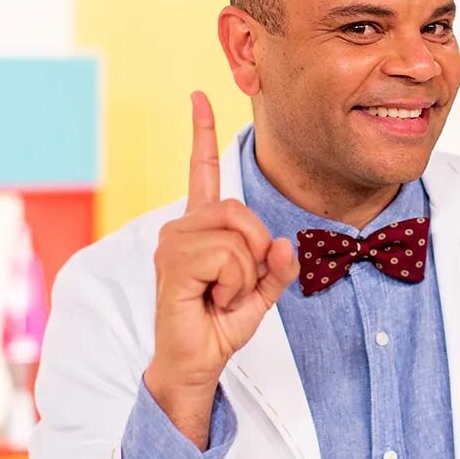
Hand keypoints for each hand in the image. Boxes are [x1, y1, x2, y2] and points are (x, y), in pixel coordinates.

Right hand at [144, 92, 300, 447]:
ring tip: (221, 295)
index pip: (204, 171)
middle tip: (238, 286)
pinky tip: (211, 299)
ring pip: (238, 235)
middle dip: (257, 251)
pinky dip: (234, 283)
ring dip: (245, 273)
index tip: (198, 96)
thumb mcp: (262, 293)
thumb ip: (278, 267)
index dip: (202, 133)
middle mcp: (182, 227)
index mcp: (202, 228)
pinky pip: (227, 256)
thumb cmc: (219, 327)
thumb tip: (285, 244)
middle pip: (242, 210)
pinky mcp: (174, 261)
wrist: (196, 362)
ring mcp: (174, 242)